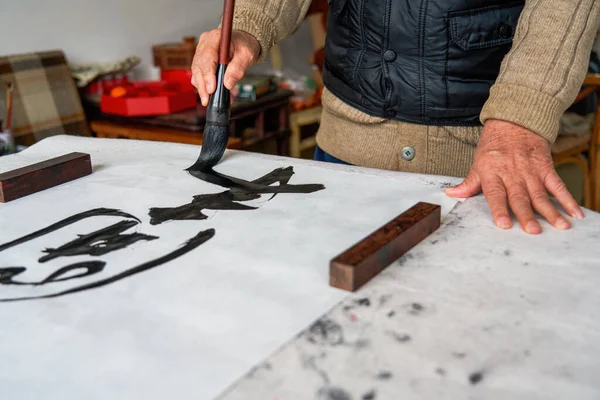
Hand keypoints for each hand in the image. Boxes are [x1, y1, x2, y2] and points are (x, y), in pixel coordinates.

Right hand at [191, 29, 260, 105]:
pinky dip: (205, 86)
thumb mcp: (246, 55)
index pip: (207, 56)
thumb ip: (237, 68)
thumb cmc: (244, 45)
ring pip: (196, 72)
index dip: (208, 74)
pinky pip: (199, 75)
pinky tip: (213, 94)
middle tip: (207, 99)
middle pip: (198, 66)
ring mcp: (200, 52)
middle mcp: (204, 44)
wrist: (243, 42)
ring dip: (202, 88)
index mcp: (215, 38)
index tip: (211, 89)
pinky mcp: (201, 61)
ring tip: (209, 100)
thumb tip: (228, 84)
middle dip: (202, 85)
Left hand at [445, 119, 583, 233]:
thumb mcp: (478, 162)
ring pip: (540, 194)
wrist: (515, 121)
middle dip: (527, 215)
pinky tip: (573, 213)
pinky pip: (557, 185)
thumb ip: (468, 183)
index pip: (495, 194)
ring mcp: (531, 171)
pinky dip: (567, 199)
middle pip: (520, 197)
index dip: (499, 209)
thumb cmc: (494, 144)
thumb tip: (451, 194)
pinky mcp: (546, 168)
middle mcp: (512, 173)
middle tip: (533, 231)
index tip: (504, 224)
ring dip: (551, 212)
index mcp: (493, 172)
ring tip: (559, 226)